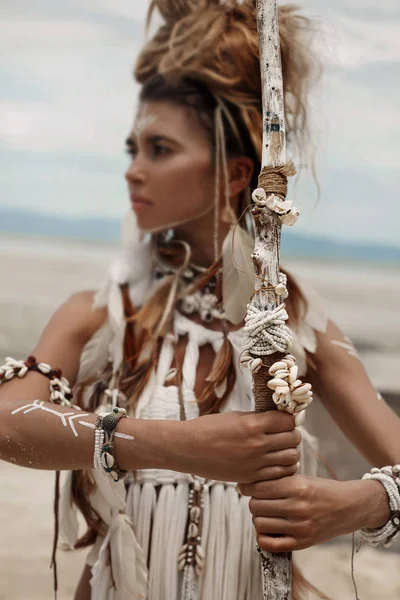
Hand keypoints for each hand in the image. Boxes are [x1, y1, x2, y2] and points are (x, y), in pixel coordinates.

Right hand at [165, 411, 300, 483]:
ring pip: (291, 458)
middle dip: (292, 435)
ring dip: (289, 452)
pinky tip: (274, 462)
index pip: (288, 421)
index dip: (289, 419)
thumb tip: (278, 419)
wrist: (187, 449)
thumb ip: (258, 419)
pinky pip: (279, 474)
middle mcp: (257, 444)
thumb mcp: (235, 417)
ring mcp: (255, 463)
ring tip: (281, 449)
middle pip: (293, 439)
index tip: (284, 420)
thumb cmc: (208, 428)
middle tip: (284, 434)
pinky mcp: (250, 477)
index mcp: (252, 425)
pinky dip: (281, 468)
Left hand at [239, 476, 391, 551]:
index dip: (249, 486)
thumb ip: (275, 480)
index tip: (247, 486)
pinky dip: (263, 536)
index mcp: (298, 487)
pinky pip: (270, 544)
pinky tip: (268, 527)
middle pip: (256, 506)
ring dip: (258, 517)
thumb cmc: (321, 489)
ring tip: (266, 512)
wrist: (349, 507)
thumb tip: (244, 486)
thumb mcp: (301, 478)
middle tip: (259, 499)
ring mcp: (300, 528)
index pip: (259, 488)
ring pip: (259, 523)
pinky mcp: (302, 543)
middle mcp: (299, 508)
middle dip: (254, 501)